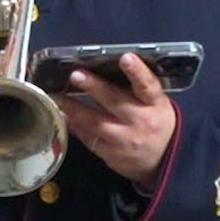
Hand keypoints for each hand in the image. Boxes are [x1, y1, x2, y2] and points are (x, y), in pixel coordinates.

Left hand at [54, 53, 176, 190]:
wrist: (162, 162)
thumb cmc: (156, 124)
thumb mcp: (157, 105)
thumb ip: (136, 89)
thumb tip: (104, 69)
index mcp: (155, 105)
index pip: (148, 86)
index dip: (137, 71)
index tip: (126, 57)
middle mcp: (141, 121)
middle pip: (115, 101)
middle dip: (94, 87)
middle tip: (76, 75)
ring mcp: (124, 139)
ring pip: (95, 122)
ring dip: (74, 107)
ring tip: (57, 96)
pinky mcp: (110, 154)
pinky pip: (88, 137)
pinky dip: (74, 126)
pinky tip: (62, 115)